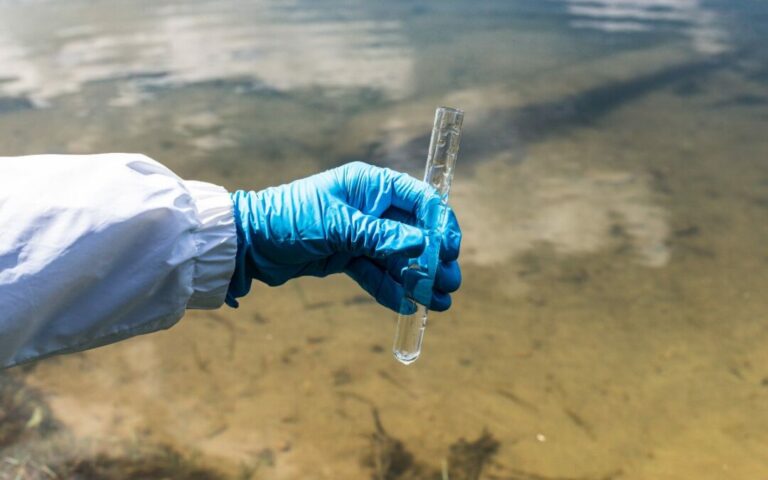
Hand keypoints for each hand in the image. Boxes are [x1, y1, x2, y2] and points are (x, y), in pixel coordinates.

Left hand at [226, 162, 461, 312]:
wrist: (248, 243)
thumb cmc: (289, 219)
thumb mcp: (337, 226)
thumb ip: (380, 236)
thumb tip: (423, 245)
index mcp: (369, 185)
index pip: (419, 199)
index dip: (439, 223)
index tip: (450, 249)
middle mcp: (370, 207)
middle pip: (414, 232)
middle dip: (434, 258)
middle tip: (450, 283)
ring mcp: (360, 233)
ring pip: (398, 257)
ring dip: (419, 279)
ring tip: (440, 304)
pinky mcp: (348, 257)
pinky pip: (377, 273)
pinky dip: (391, 289)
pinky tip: (409, 306)